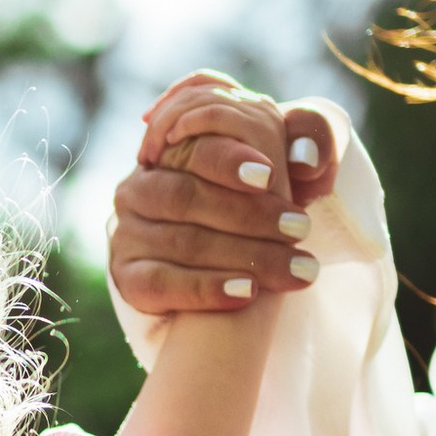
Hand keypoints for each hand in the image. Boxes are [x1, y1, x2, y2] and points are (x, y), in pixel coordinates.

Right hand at [110, 71, 342, 315]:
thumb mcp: (275, 165)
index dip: (228, 160)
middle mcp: (137, 190)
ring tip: (296, 268)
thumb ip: (299, 141)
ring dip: (245, 255)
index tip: (270, 175)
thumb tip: (309, 158)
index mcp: (168, 151)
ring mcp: (126, 235)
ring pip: (182, 242)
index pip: (192, 149)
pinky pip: (161, 284)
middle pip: (187, 198)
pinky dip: (207, 289)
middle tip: (301, 228)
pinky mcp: (126, 278)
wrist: (212, 265)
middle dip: (250, 214)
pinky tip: (247, 293)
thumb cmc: (249, 203)